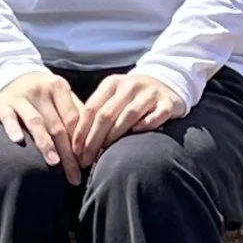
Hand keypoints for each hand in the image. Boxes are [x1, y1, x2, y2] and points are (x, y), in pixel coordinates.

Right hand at [0, 67, 87, 170]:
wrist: (8, 74)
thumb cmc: (41, 92)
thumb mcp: (59, 94)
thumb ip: (75, 112)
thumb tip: (95, 141)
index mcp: (59, 87)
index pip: (73, 119)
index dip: (81, 141)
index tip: (86, 163)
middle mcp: (41, 90)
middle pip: (57, 126)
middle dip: (67, 153)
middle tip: (74, 176)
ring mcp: (21, 97)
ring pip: (36, 122)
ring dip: (46, 144)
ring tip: (54, 163)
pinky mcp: (2, 104)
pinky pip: (9, 118)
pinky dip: (13, 128)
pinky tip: (19, 140)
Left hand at [69, 68, 184, 169]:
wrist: (165, 84)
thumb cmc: (131, 98)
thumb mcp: (113, 97)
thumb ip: (98, 113)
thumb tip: (77, 143)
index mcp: (112, 83)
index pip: (92, 108)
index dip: (81, 131)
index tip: (75, 151)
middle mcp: (130, 85)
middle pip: (107, 114)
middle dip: (93, 140)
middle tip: (86, 159)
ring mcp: (150, 93)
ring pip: (129, 115)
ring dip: (114, 137)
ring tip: (104, 154)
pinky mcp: (168, 102)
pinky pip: (157, 115)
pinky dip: (146, 125)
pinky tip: (136, 135)